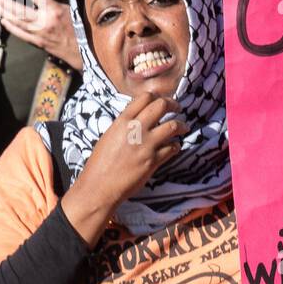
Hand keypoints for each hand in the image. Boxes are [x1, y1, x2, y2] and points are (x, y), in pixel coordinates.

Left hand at [0, 0, 81, 69]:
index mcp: (55, 12)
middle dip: (5, 2)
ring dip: (4, 13)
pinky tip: (4, 21)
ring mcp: (39, 34)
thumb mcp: (74, 10)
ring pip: (16, 22)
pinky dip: (11, 26)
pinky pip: (21, 33)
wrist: (84, 52)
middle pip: (19, 10)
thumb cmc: (82, 31)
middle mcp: (44, 22)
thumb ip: (57, 2)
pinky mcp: (38, 42)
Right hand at [60, 94, 184, 246]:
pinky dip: (176, 146)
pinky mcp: (154, 161)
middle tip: (177, 109)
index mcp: (122, 121)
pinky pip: (172, 148)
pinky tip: (174, 147)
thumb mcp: (109, 136)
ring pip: (172, 126)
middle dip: (173, 104)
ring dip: (181, 125)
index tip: (162, 101)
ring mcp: (146, 145)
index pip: (144, 98)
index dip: (157, 97)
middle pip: (161, 106)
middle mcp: (135, 129)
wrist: (100, 186)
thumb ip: (125, 125)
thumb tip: (140, 119)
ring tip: (183, 128)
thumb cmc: (100, 163)